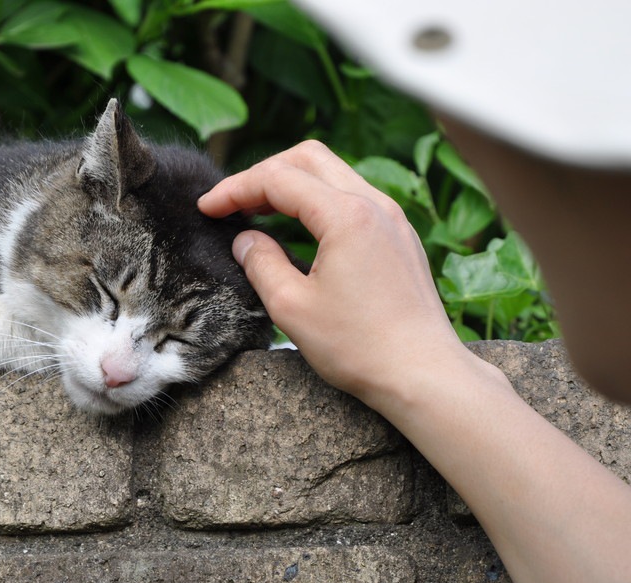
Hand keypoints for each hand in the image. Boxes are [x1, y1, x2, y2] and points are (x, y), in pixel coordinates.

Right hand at [199, 141, 471, 407]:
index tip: (207, 207)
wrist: (423, 374)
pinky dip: (320, 202)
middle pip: (309, 159)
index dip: (235, 189)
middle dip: (264, 174)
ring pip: (335, 175)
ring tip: (260, 211)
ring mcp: (392, 219)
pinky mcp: (400, 238)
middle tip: (234, 202)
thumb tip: (245, 241)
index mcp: (346, 216)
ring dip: (294, 185)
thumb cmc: (360, 348)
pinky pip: (354, 199)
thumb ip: (261, 265)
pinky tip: (302, 230)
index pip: (278, 179)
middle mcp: (374, 205)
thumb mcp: (292, 309)